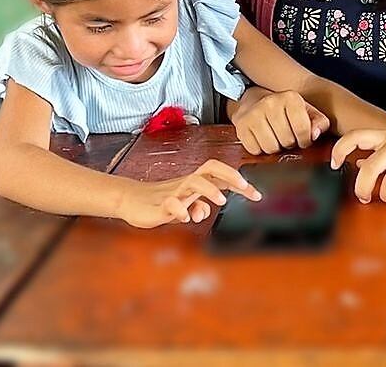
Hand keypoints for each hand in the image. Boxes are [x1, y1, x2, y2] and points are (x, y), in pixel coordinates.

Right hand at [115, 160, 260, 227]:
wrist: (130, 200)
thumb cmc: (158, 200)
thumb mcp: (182, 206)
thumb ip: (196, 206)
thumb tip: (205, 211)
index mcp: (195, 183)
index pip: (221, 175)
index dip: (240, 182)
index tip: (256, 194)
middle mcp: (187, 183)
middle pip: (211, 168)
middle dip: (231, 175)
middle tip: (246, 187)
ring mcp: (174, 191)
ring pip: (194, 181)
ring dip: (210, 190)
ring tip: (221, 201)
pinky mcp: (159, 203)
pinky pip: (171, 203)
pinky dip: (180, 209)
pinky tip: (186, 217)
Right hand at [230, 87, 330, 154]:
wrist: (255, 100)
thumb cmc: (285, 110)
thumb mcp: (307, 112)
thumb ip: (319, 123)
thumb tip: (315, 135)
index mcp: (290, 97)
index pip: (303, 129)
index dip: (305, 140)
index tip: (302, 139)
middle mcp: (271, 102)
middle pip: (286, 140)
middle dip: (289, 143)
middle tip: (287, 137)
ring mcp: (254, 113)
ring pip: (270, 147)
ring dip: (275, 148)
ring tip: (275, 137)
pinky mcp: (241, 125)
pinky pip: (255, 150)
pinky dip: (260, 149)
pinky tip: (262, 138)